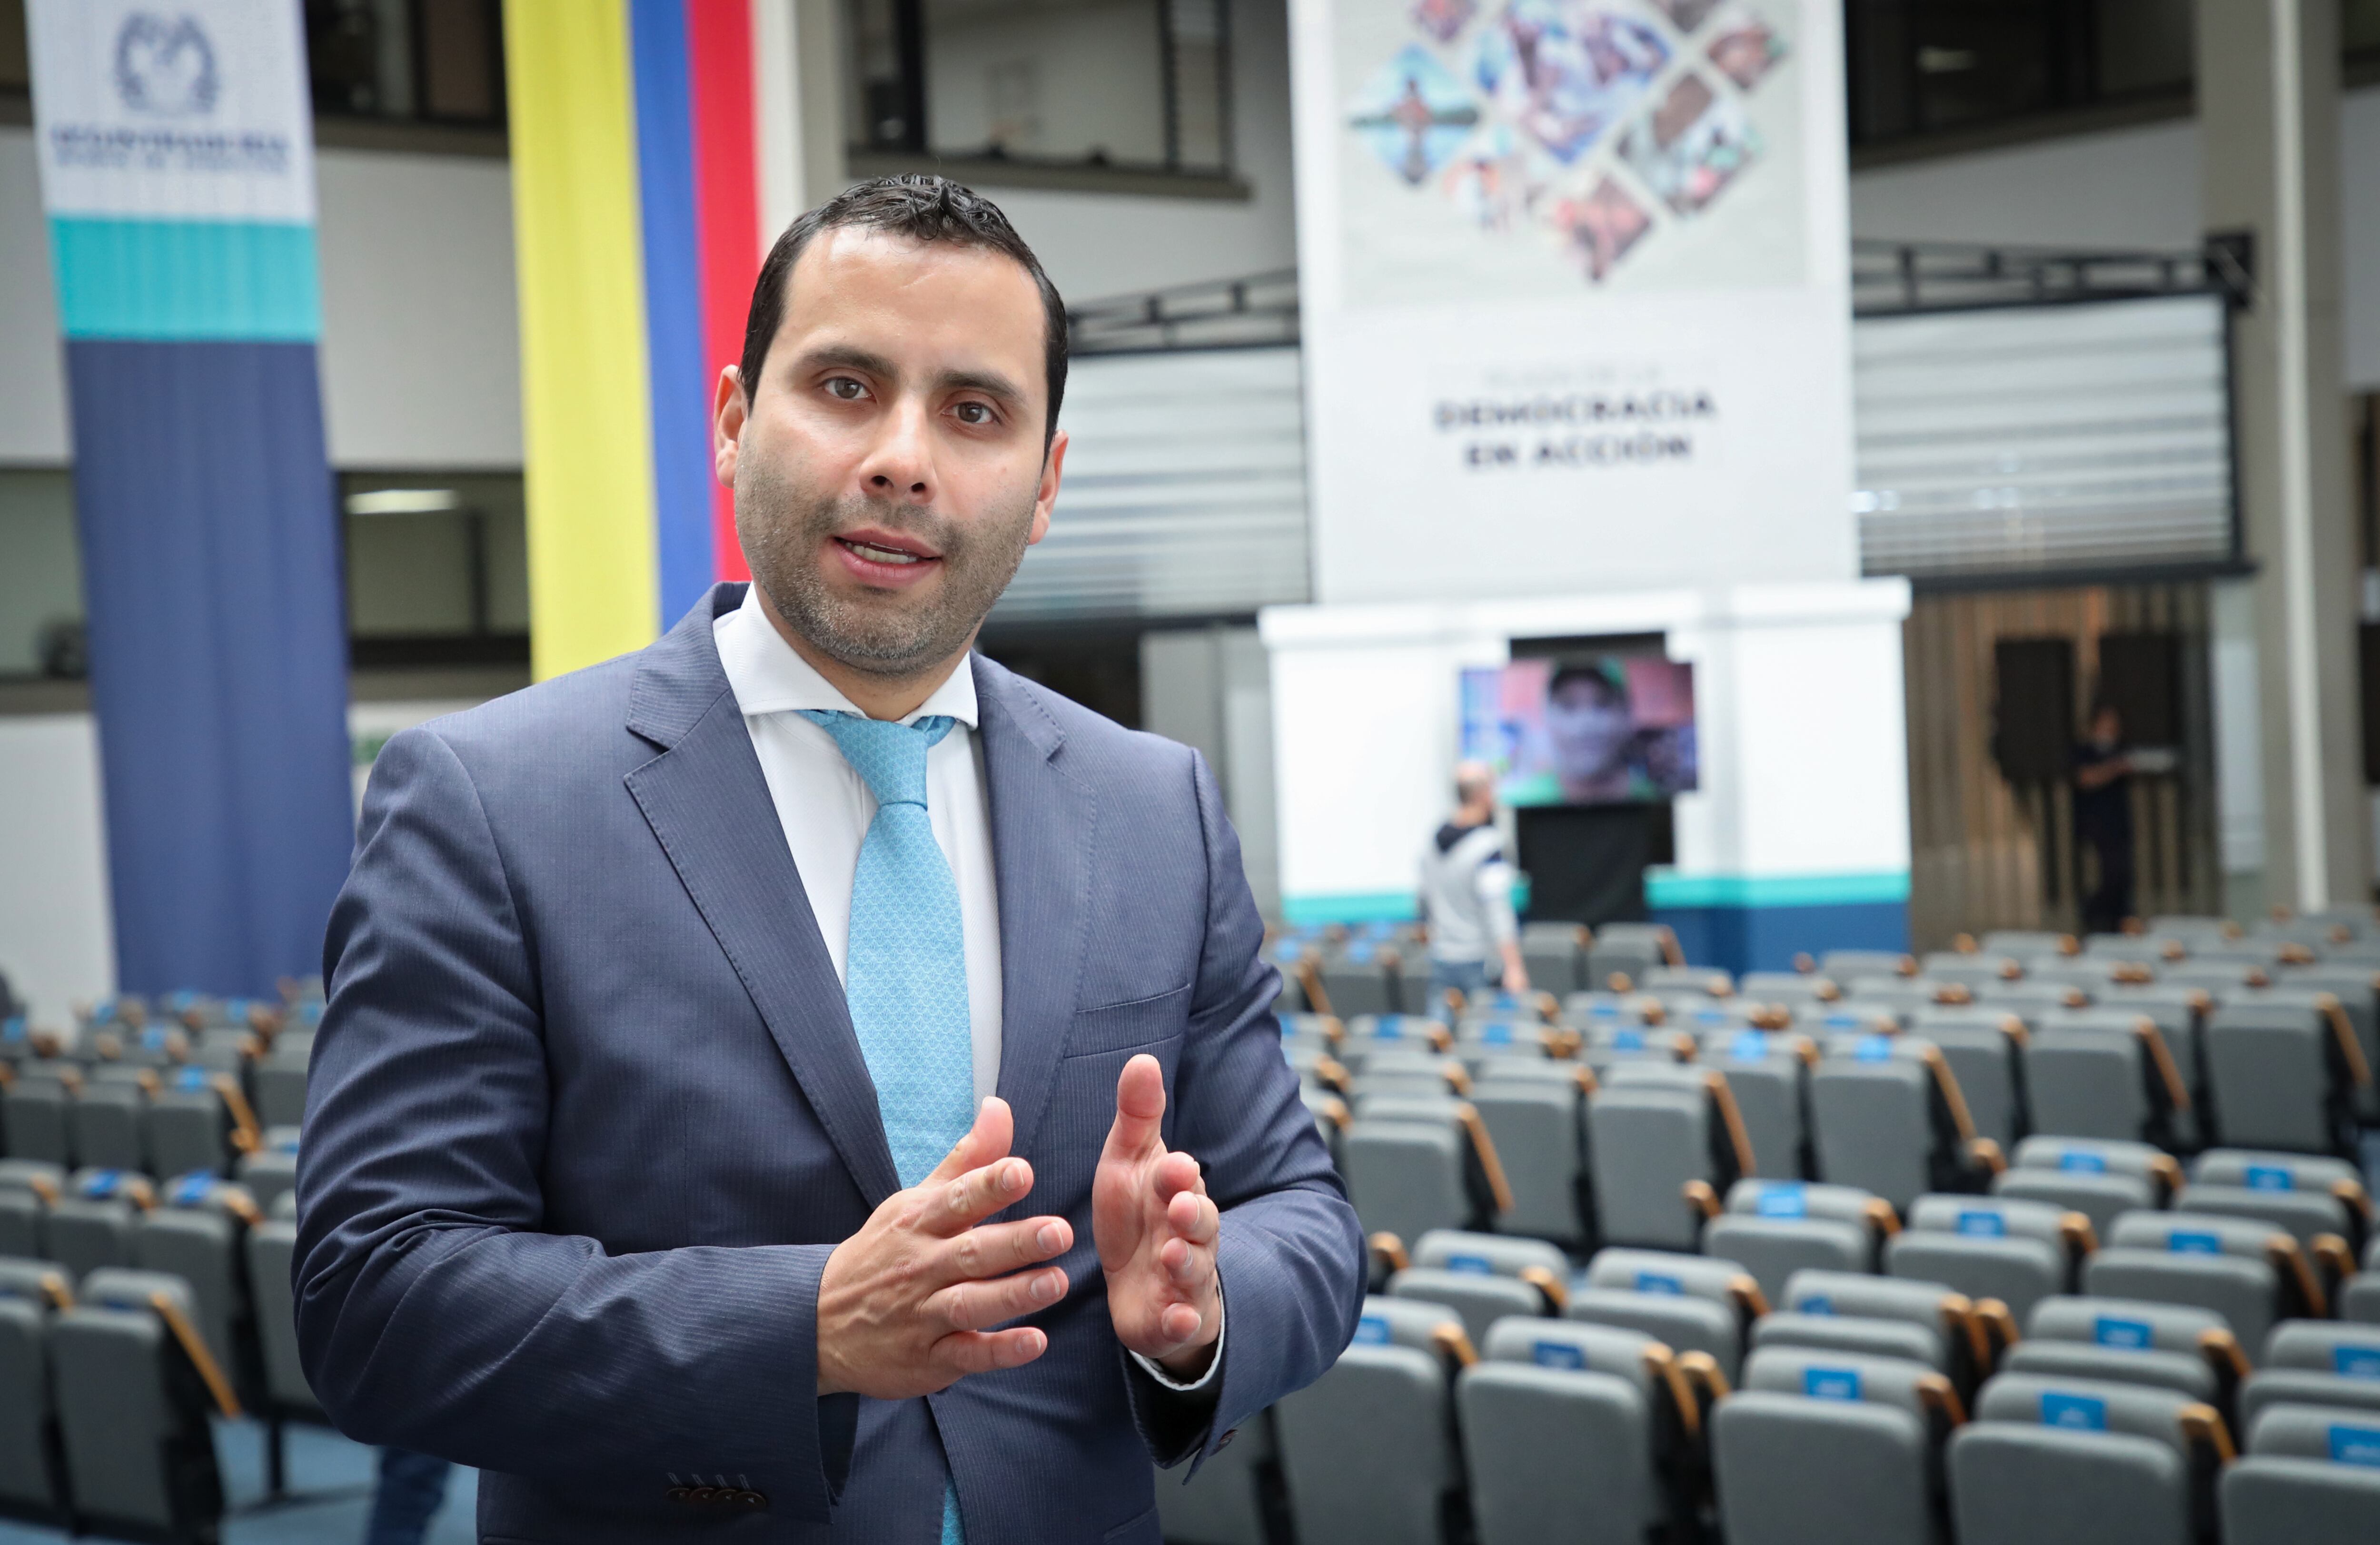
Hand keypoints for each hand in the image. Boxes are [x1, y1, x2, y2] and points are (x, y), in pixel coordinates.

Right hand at [815, 1096, 1074, 1398]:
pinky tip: (1034, 1342)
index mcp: (919, 1222)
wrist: (818, 1321)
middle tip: (1060, 1232)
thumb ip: (967, 1160)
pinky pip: (966, 1354)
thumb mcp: (915, 1201)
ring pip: (970, 1303)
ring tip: (1056, 1282)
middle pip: (972, 1252)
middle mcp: (920, 1266)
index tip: (1021, 1171)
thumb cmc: (883, 1252)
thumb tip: (999, 1107)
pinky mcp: (927, 1358)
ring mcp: (922, 1314)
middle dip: (1017, 1242)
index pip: (956, 1199)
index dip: (989, 1184)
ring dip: (1014, 1295)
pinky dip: (999, 1351)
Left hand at [1094, 1054, 1221, 1379]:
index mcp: (1177, 1193)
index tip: (1171, 1165)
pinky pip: (1183, 1320)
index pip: (1183, 1180)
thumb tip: (1142, 1059)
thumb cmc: (1137, 1216)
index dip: (1178, 1175)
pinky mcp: (1174, 1316)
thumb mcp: (1129, 1165)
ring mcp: (1185, 1278)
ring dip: (1188, 1263)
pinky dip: (1181, 1320)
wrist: (1140, 1285)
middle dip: (1193, 1215)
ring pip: (1195, 1269)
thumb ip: (1137, 1117)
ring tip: (1173, 1257)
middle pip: (1200, 1223)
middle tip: (1180, 1208)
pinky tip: (1174, 1318)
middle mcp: (1189, 1234)